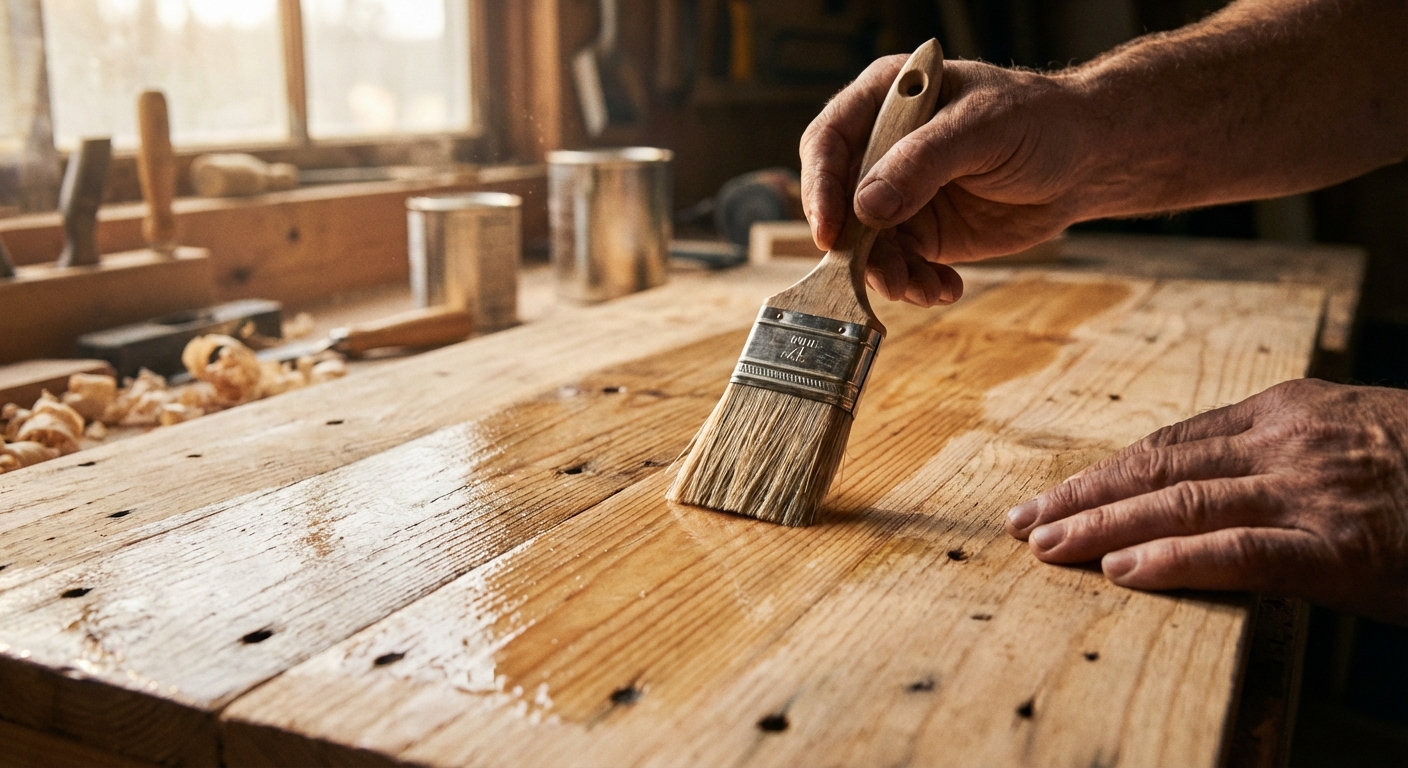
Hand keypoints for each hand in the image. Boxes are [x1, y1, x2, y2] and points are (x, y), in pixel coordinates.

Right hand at [799, 56, 1093, 306]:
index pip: (829, 142)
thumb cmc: (1039, 121)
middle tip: (883, 274)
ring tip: (922, 287)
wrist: (1085, 160)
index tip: (830, 231)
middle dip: (857, 245)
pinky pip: (901, 265)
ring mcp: (900, 194)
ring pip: (866, 243)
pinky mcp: (923, 232)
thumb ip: (922, 163)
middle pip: (840, 202)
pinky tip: (944, 287)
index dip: (820, 187)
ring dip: (889, 273)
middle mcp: (883, 149)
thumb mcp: (982, 129)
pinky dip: (917, 284)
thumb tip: (867, 207)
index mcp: (888, 101)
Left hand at [1005, 379, 1407, 623]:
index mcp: (1288, 410)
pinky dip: (1176, 562)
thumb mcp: (1354, 435)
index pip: (1170, 444)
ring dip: (1102, 529)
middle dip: (1081, 498)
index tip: (1053, 495)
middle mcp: (1289, 441)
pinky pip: (1242, 553)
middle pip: (1158, 468)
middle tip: (1021, 524)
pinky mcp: (1343, 548)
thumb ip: (1282, 452)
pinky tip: (1123, 574)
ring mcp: (1314, 492)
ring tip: (1045, 549)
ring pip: (1182, 505)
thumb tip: (1209, 485)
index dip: (1103, 472)